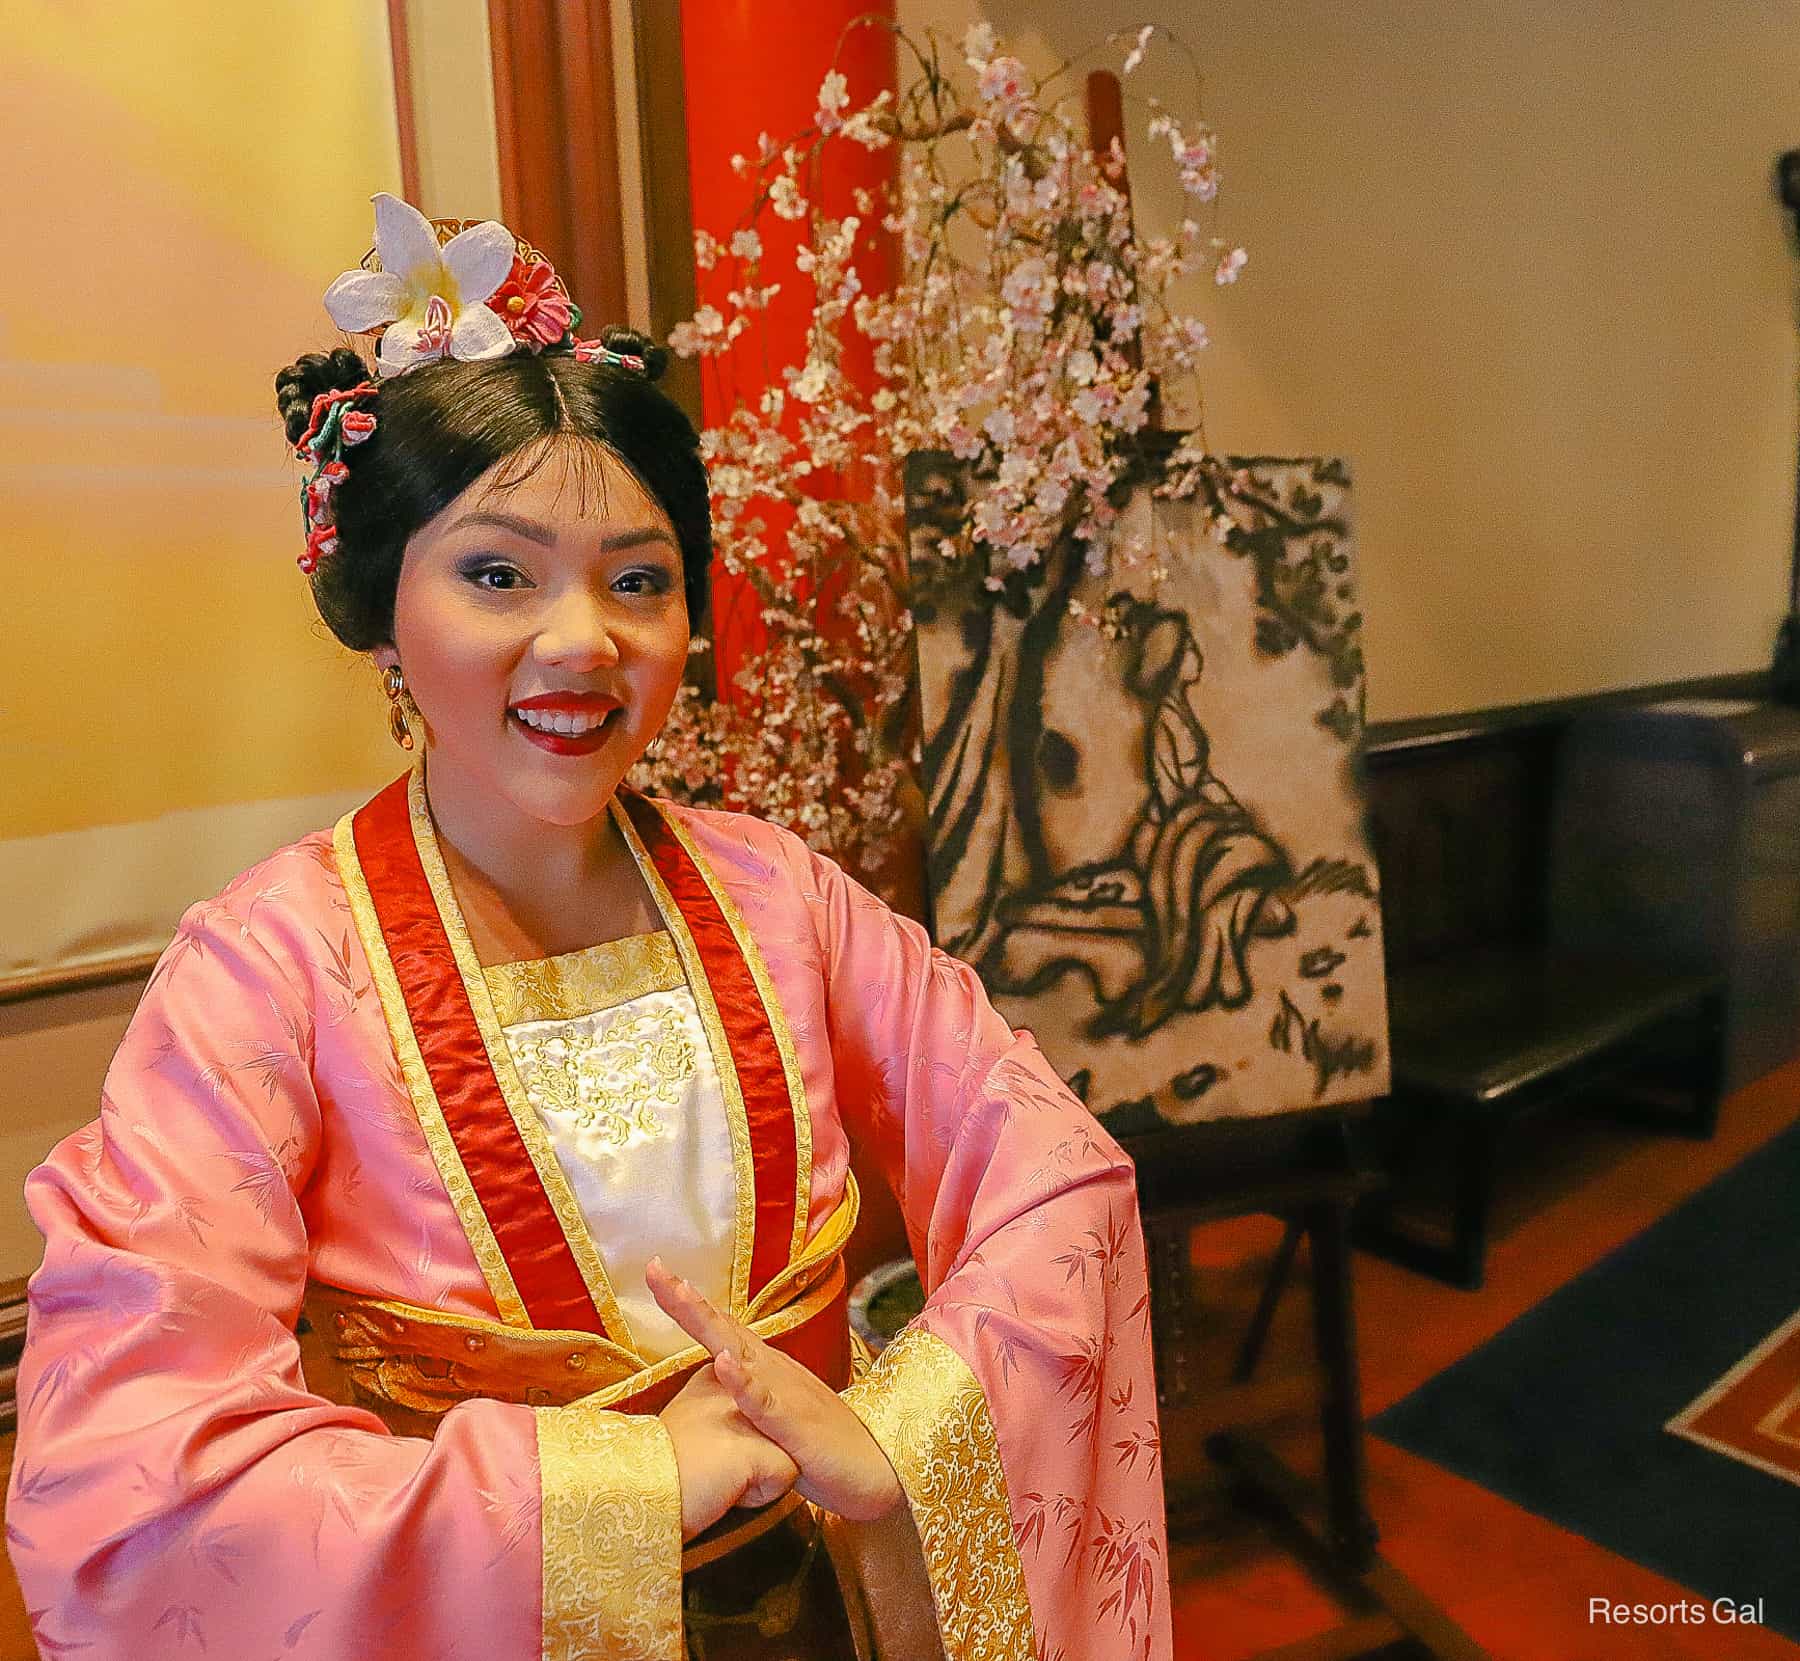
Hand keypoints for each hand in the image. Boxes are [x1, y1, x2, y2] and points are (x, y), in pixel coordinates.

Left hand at [647, 1257, 902, 1522]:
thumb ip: (747, 1397)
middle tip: (654, 1268)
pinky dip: (743, 1381)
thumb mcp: (774, 1417)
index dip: (687, 1302)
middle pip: (724, 1327)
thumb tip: (717, 1383)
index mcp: (764, 1368)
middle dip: (686, 1299)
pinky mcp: (794, 1423)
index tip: (656, 1272)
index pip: (720, 1328)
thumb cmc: (821, 1446)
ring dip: (709, 1324)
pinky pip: (764, 1401)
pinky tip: (724, 1363)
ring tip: (681, 1295)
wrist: (875, 1470)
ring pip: (739, 1352)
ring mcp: (783, 1392)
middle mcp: (771, 1369)